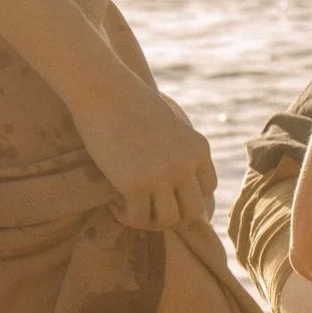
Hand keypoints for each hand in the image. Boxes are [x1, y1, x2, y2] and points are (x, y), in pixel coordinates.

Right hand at [71, 66, 219, 230]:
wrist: (104, 91)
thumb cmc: (130, 104)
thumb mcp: (169, 126)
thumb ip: (177, 150)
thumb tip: (172, 184)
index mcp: (199, 149)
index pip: (207, 190)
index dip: (186, 199)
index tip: (164, 196)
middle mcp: (186, 164)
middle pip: (192, 212)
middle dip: (171, 218)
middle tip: (148, 211)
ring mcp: (163, 176)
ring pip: (168, 221)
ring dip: (149, 221)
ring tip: (130, 209)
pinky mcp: (136, 184)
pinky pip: (138, 218)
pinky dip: (126, 217)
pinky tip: (114, 205)